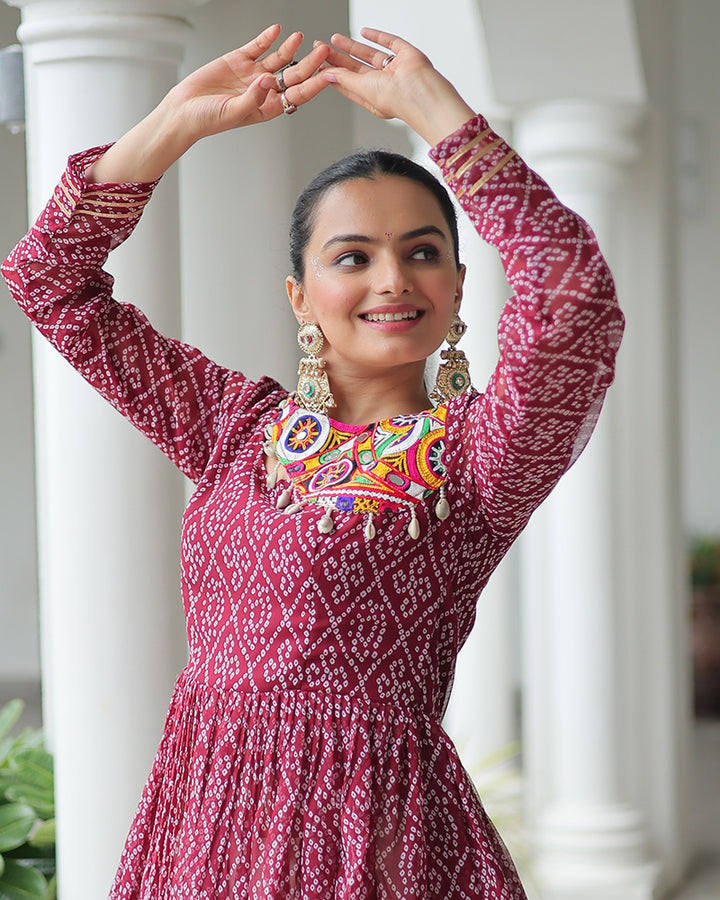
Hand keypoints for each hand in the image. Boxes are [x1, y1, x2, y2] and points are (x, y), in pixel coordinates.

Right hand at [166, 24, 330, 140]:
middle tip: (324, 51)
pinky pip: (257, 46)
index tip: (328, 75)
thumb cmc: (208, 120)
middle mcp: (264, 90)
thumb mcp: (233, 112)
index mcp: (268, 107)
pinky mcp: (238, 60)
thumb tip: (268, 80)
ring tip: (301, 37)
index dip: (314, 85)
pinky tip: (276, 30)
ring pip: (278, 59)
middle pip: (293, 75)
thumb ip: (253, 98)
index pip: (297, 94)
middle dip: (309, 63)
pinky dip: (267, 38)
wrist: (184, 110)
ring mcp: (252, 74)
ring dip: (290, 48)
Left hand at [320, 28, 473, 144]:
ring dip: (351, 46)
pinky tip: (364, 31)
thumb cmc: (395, 99)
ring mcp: (395, 69)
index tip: (319, 67)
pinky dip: (377, 36)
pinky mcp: (406, 55)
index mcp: (373, 97)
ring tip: (334, 39)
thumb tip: (327, 73)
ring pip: (369, 54)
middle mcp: (384, 84)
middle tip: (322, 49)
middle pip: (356, 68)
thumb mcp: (362, 89)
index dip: (334, 75)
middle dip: (338, 58)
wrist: (420, 92)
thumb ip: (344, 79)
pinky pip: (390, 42)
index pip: (348, 84)